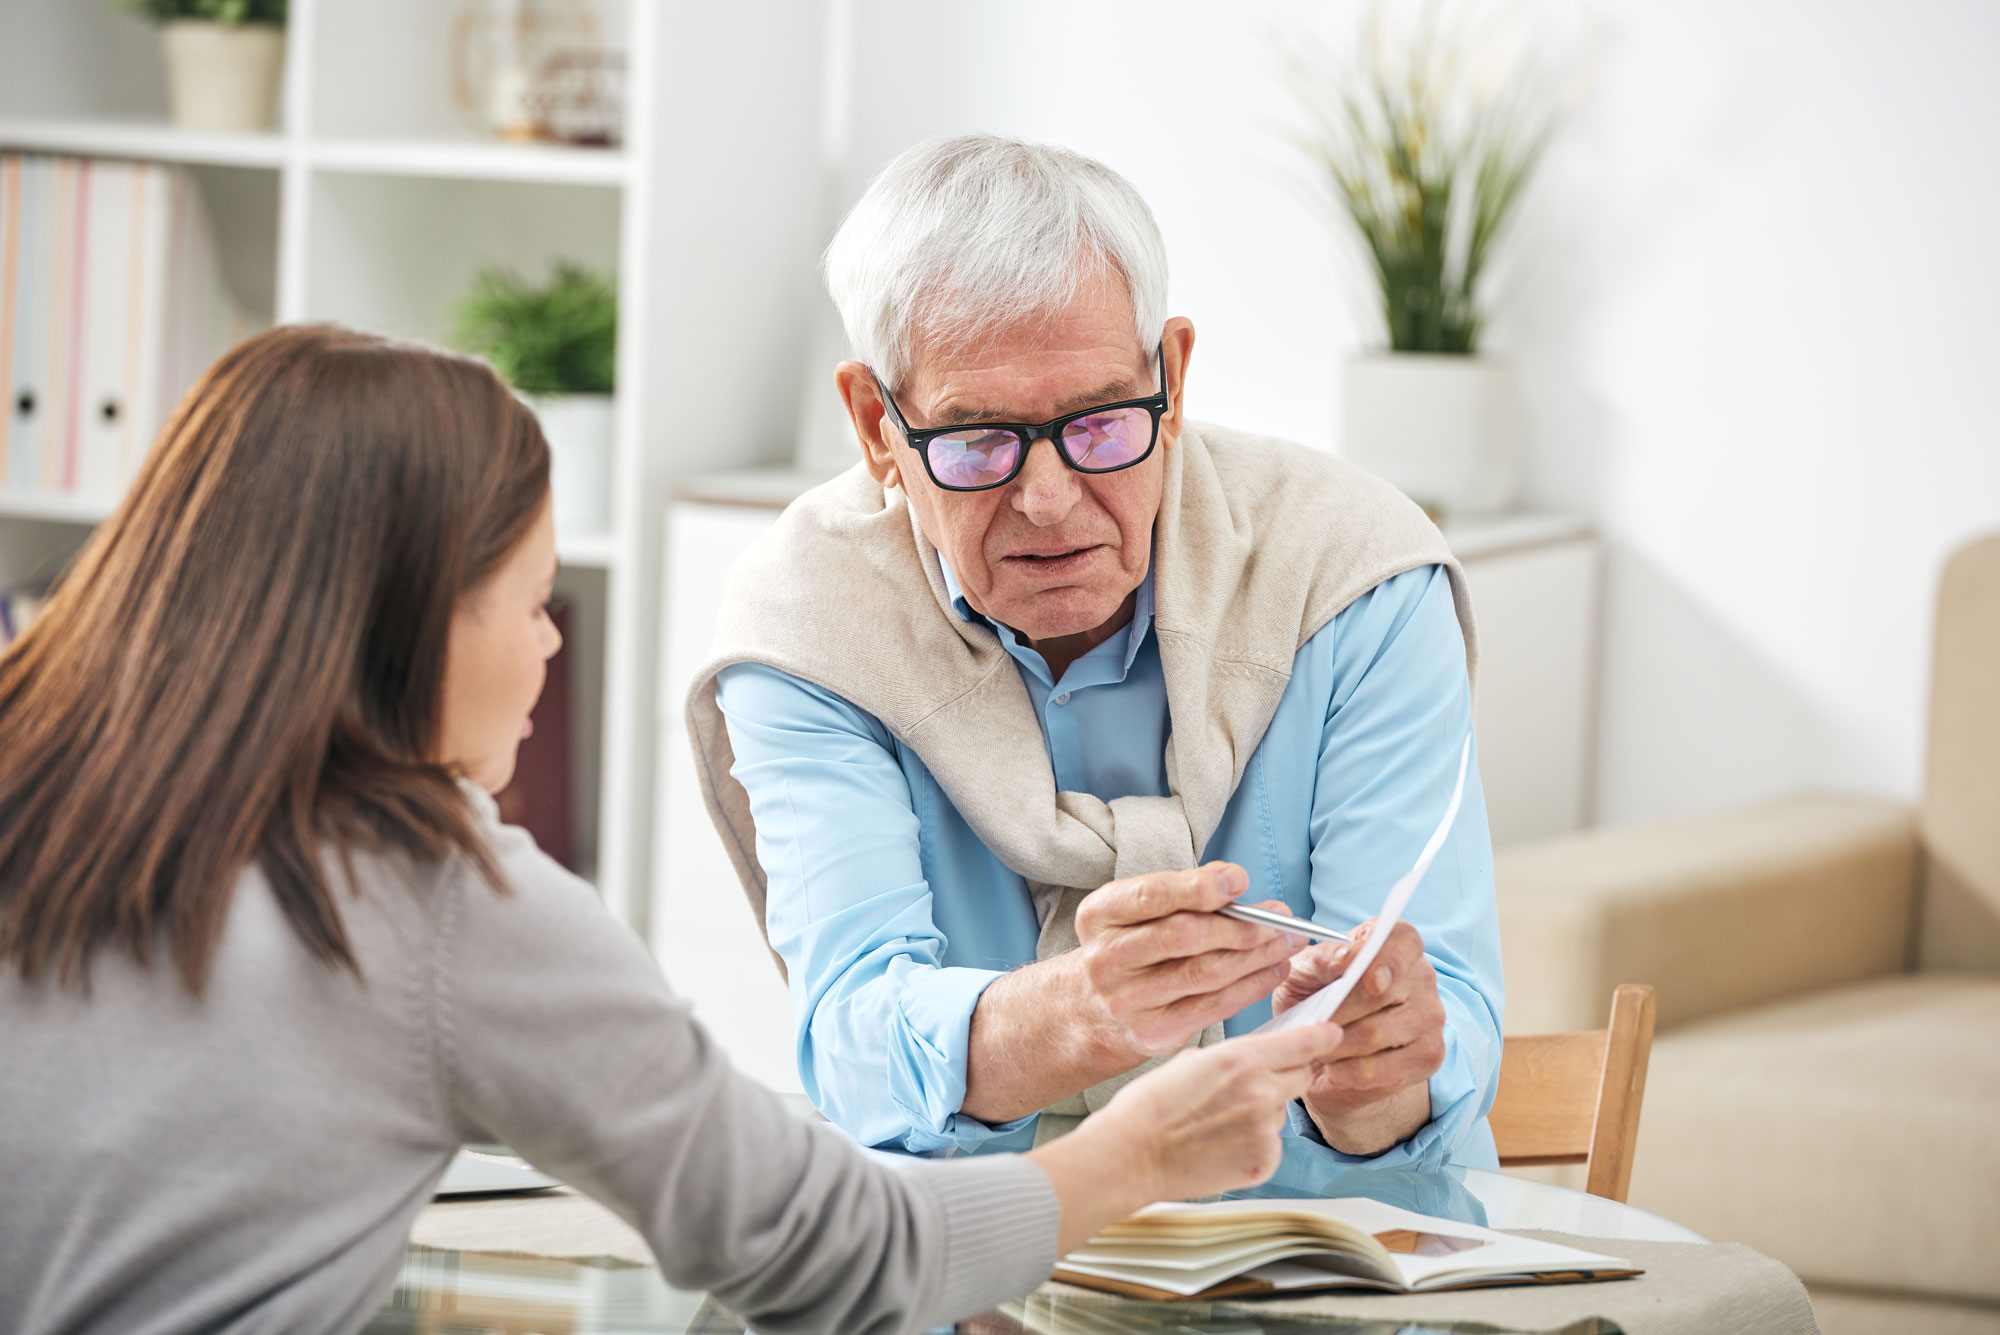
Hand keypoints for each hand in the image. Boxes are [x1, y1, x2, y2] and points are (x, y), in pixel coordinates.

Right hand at [1028, 1021, 1346, 1251]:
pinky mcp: (1264, 1162)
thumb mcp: (1192, 1061)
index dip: (1323, 1036)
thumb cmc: (1150, 1105)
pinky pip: (1271, 1144)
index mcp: (1242, 1059)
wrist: (1131, 1153)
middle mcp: (1262, 1092)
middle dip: (1288, 1074)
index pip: (1305, 1042)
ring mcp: (1265, 1130)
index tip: (1332, 1033)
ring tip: (1220, 1121)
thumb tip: (1259, 1058)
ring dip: (1263, 1112)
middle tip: (1258, 1083)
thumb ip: (1235, 1058)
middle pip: (1302, 1076)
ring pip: (1281, 1112)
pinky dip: (1254, 1143)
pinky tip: (1221, 1144)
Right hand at [1072, 862, 1306, 1059]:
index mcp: (1100, 915)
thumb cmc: (1130, 946)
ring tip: (1288, 941)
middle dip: (1239, 924)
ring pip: (1205, 973)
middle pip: (1182, 936)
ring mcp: (1128, 1000)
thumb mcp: (1136, 911)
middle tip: (1279, 917)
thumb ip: (1180, 894)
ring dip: (1256, 955)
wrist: (1094, 1009)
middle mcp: (1107, 958)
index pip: (1150, 896)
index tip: (1239, 880)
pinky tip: (1274, 970)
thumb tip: (1236, 884)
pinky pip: (1214, 1006)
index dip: (1197, 887)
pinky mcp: (1154, 1032)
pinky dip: (1252, 986)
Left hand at [1271, 919, 1445, 1154]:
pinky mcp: (1428, 1056)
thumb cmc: (1316, 995)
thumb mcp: (1309, 969)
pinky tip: (1334, 1068)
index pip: (1402, 940)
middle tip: (1312, 1024)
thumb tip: (1343, 959)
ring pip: (1374, 1035)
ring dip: (1335, 1045)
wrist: (1325, 1045)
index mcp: (1396, 944)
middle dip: (1335, 1012)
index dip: (1380, 956)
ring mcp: (1430, 1017)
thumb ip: (1324, 958)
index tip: (1348, 970)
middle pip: (1380, 995)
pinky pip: (1381, 1070)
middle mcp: (1422, 977)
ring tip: (1318, 1046)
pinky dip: (1346, 1072)